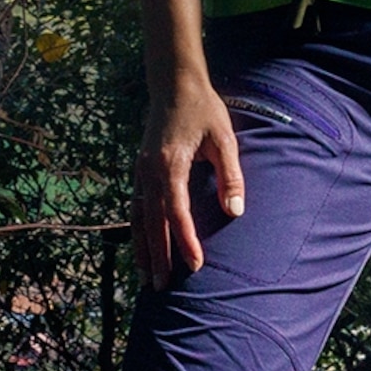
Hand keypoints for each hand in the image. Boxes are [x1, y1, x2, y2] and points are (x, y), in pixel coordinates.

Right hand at [134, 67, 243, 286]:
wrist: (174, 84)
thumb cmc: (203, 110)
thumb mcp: (224, 138)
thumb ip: (230, 175)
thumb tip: (235, 210)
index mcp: (170, 164)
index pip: (177, 211)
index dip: (185, 240)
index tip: (195, 265)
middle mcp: (149, 171)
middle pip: (151, 222)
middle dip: (156, 256)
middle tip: (160, 286)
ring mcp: (140, 171)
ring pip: (138, 217)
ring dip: (141, 248)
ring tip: (145, 277)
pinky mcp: (139, 169)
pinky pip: (136, 206)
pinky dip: (138, 230)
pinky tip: (142, 247)